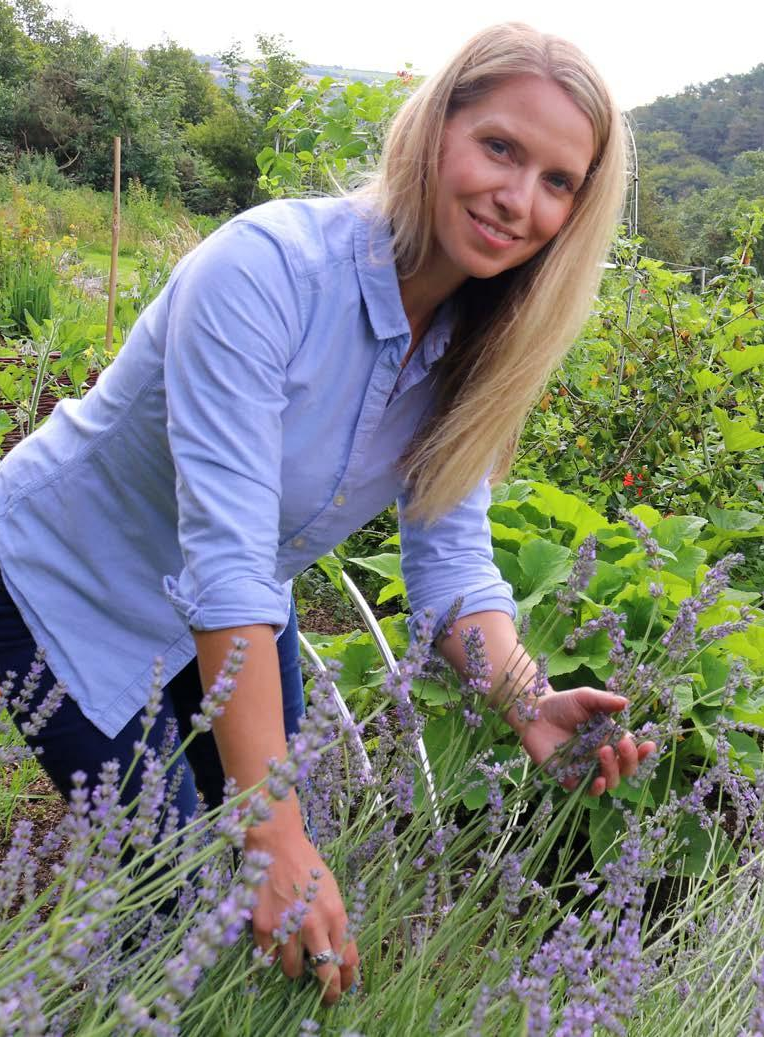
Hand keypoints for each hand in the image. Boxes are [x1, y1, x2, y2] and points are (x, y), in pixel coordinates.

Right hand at [249, 828, 358, 1003]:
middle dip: (329, 991)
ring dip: (296, 967)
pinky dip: (273, 952)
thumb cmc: (307, 865)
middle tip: (328, 998)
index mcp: (335, 913)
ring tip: (295, 954)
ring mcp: (287, 927)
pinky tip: (276, 937)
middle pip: (325, 973)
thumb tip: (338, 952)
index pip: (347, 958)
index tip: (344, 985)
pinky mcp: (263, 927)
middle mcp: (313, 924)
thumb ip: (336, 921)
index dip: (347, 978)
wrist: (277, 846)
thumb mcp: (331, 890)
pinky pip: (270, 956)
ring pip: (294, 970)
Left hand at [517, 688, 656, 795]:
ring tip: (604, 752)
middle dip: (630, 760)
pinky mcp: (569, 778)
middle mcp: (602, 757)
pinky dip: (595, 789)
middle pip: (626, 769)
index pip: (633, 750)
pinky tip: (597, 780)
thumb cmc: (562, 704)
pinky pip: (586, 791)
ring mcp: (587, 769)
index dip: (644, 752)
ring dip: (612, 771)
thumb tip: (626, 703)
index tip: (649, 745)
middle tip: (622, 745)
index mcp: (611, 738)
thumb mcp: (585, 698)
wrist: (533, 712)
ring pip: (609, 782)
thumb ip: (604, 701)